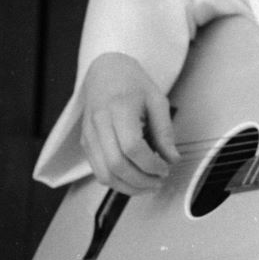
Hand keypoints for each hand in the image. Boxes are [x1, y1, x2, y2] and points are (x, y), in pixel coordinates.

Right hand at [79, 52, 178, 193]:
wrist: (105, 72)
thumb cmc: (132, 84)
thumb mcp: (157, 100)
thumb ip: (165, 131)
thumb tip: (172, 159)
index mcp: (118, 107)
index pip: (132, 147)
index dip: (150, 164)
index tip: (165, 169)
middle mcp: (99, 123)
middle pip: (116, 165)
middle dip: (141, 181)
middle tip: (159, 182)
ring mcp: (89, 135)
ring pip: (105, 175)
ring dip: (129, 187)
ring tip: (148, 185)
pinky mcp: (86, 144)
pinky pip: (99, 172)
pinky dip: (118, 182)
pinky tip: (134, 179)